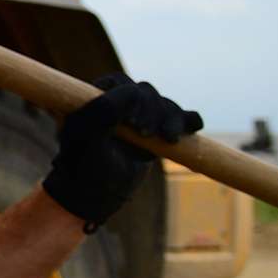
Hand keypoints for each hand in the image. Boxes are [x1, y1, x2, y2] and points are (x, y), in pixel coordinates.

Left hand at [43, 74, 202, 228]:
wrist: (96, 194)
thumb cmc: (84, 164)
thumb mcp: (86, 137)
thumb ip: (103, 111)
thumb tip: (134, 90)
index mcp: (96, 98)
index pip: (120, 82)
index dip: (131, 97)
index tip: (131, 123)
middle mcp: (120, 104)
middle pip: (146, 92)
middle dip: (152, 111)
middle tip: (145, 134)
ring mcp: (142, 118)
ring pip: (165, 105)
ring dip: (172, 118)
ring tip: (169, 139)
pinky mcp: (160, 133)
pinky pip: (183, 118)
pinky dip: (190, 120)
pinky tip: (193, 129)